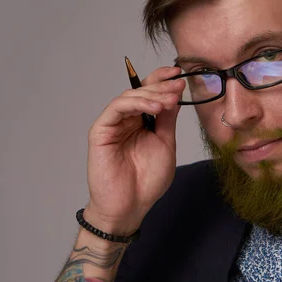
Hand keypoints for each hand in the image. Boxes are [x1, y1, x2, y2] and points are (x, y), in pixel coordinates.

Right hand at [85, 66, 184, 234]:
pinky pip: (117, 108)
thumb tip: (175, 94)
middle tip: (178, 85)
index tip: (180, 74)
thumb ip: (167, 119)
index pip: (150, 93)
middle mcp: (126, 119)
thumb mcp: (165, 144)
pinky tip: (154, 107)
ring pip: (129, 96)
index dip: (163, 80)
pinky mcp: (101, 131)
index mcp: (142, 121)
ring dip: (152, 94)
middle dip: (161, 85)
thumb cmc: (146, 181)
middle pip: (141, 91)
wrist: (130, 206)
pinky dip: (136, 103)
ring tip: (170, 99)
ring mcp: (113, 124)